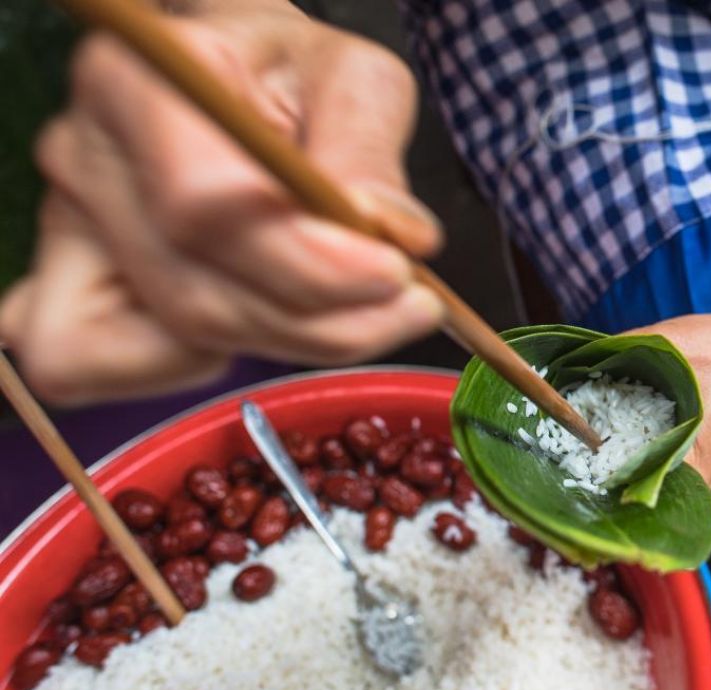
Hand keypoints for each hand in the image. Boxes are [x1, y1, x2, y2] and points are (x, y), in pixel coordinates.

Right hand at [0, 3, 442, 403]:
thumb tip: (396, 235)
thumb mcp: (352, 78)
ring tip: (350, 305)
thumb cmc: (289, 72)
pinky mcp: (74, 286)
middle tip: (408, 305)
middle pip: (196, 296)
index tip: (397, 274)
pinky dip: (202, 363)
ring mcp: (73, 231)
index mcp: (135, 84)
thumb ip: (370, 150)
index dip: (310, 266)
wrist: (236, 81)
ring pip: (175, 340)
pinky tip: (266, 319)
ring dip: (288, 341)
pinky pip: (114, 366)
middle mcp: (86, 160)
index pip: (206, 209)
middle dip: (322, 324)